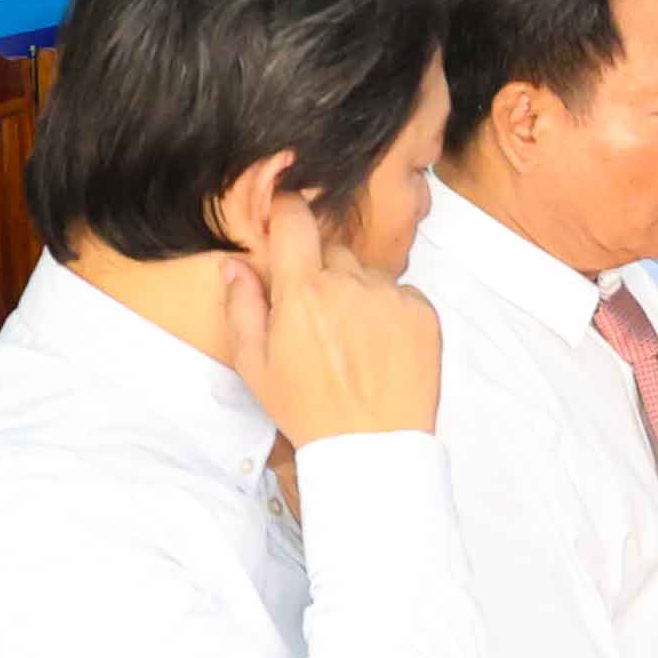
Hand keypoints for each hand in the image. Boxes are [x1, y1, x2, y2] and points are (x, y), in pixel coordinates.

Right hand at [219, 192, 443, 446]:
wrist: (371, 446)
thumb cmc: (307, 409)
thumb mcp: (255, 365)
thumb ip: (242, 306)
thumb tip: (235, 265)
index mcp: (303, 291)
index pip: (295, 220)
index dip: (288, 211)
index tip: (286, 214)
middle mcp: (350, 283)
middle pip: (332, 252)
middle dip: (321, 273)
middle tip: (317, 320)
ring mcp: (391, 296)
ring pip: (368, 275)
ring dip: (357, 295)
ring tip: (351, 344)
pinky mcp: (423, 313)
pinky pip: (401, 295)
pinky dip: (390, 312)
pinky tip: (379, 349)